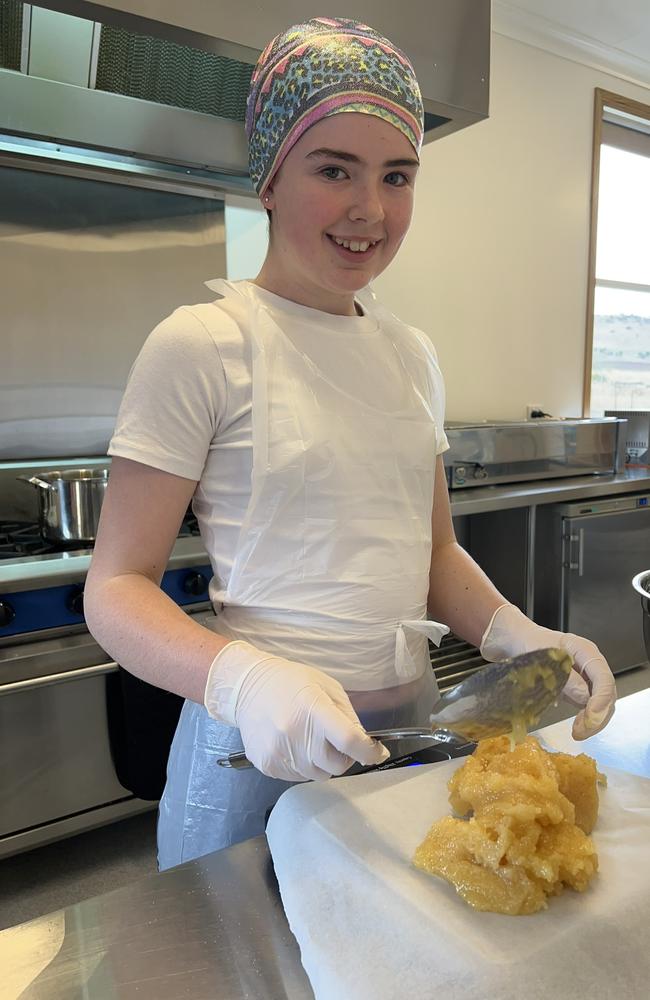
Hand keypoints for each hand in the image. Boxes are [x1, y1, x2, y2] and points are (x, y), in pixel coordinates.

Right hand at [204, 640, 389, 779]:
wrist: (246, 688)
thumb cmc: (290, 683)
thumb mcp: (326, 687)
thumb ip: (348, 715)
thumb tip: (363, 743)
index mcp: (313, 710)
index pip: (349, 741)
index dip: (369, 751)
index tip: (376, 752)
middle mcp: (295, 734)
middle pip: (337, 765)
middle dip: (343, 756)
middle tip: (335, 741)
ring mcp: (279, 753)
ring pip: (318, 775)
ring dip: (322, 762)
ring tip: (309, 739)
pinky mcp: (267, 765)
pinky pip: (298, 777)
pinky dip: (303, 766)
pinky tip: (293, 745)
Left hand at [480, 604, 616, 740]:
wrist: (519, 642)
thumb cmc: (530, 642)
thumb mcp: (545, 657)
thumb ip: (566, 678)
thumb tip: (585, 698)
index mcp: (586, 651)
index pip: (604, 678)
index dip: (601, 700)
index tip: (591, 717)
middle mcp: (591, 666)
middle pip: (607, 694)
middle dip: (598, 716)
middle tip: (581, 731)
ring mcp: (587, 678)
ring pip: (602, 704)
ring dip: (594, 722)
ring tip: (578, 732)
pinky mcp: (579, 690)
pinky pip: (590, 707)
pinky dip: (587, 720)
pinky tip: (577, 728)